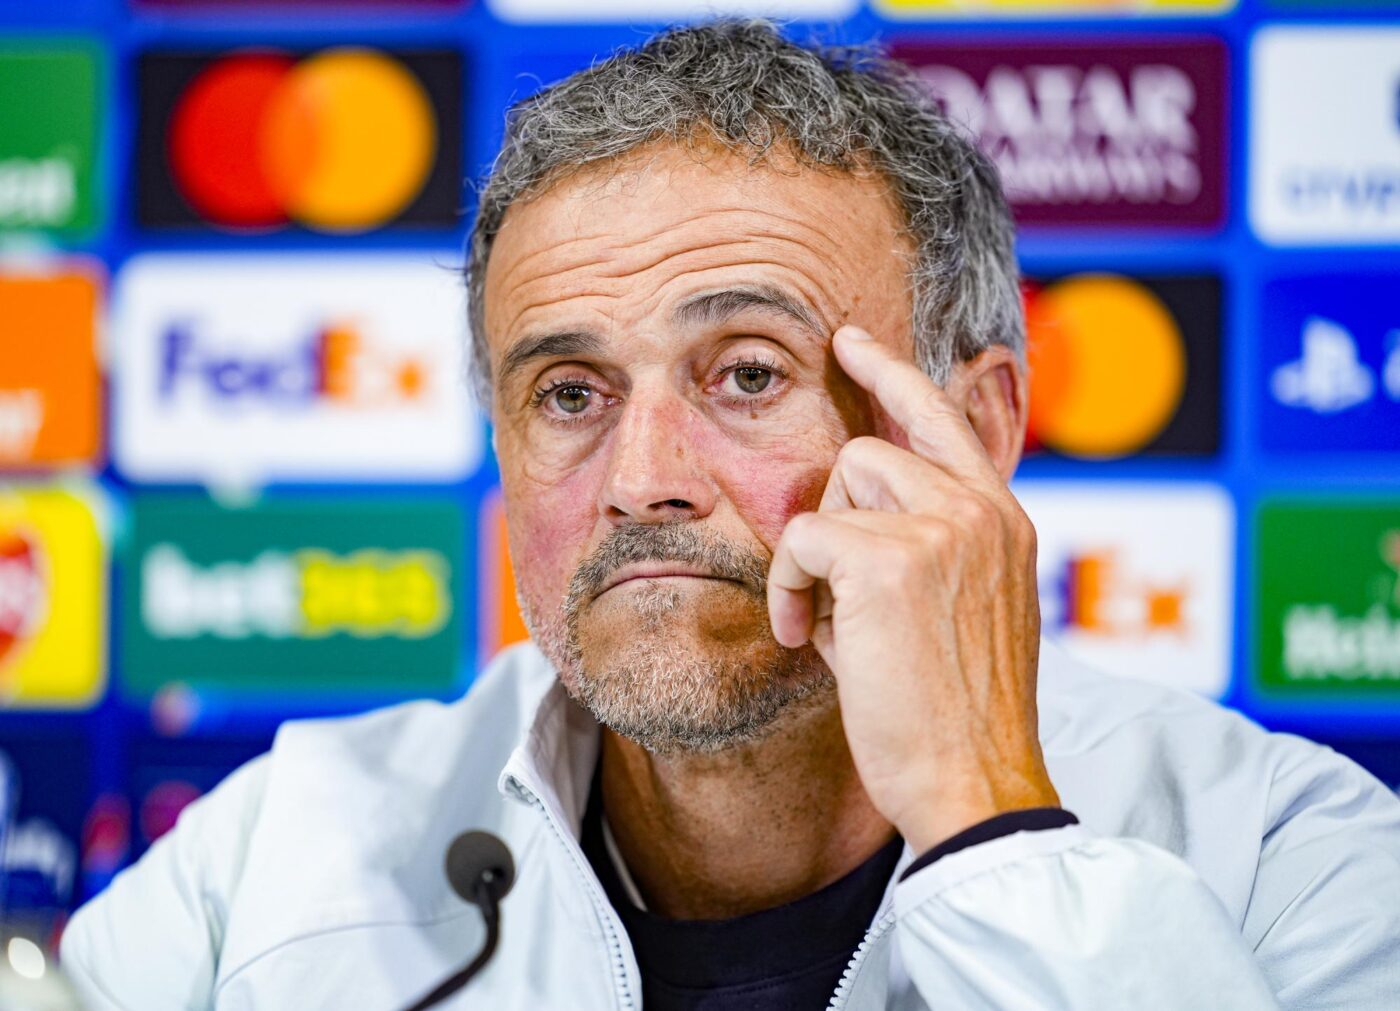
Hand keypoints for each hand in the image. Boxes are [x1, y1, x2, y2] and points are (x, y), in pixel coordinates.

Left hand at [767, 326, 1057, 851]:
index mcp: (1004, 520)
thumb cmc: (954, 713)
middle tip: (831, 593)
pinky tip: (805, 637)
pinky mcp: (892, 560)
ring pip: (836, 488)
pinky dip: (791, 587)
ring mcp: (943, 528)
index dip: (891, 373)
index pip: (944, 418)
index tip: (851, 341)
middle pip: (868, 452)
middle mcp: (982, 510)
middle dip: (833, 517)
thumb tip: (834, 528)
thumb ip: (913, 552)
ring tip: (826, 622)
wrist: (973, 783)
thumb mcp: (956, 613)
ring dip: (813, 554)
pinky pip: (803, 540)